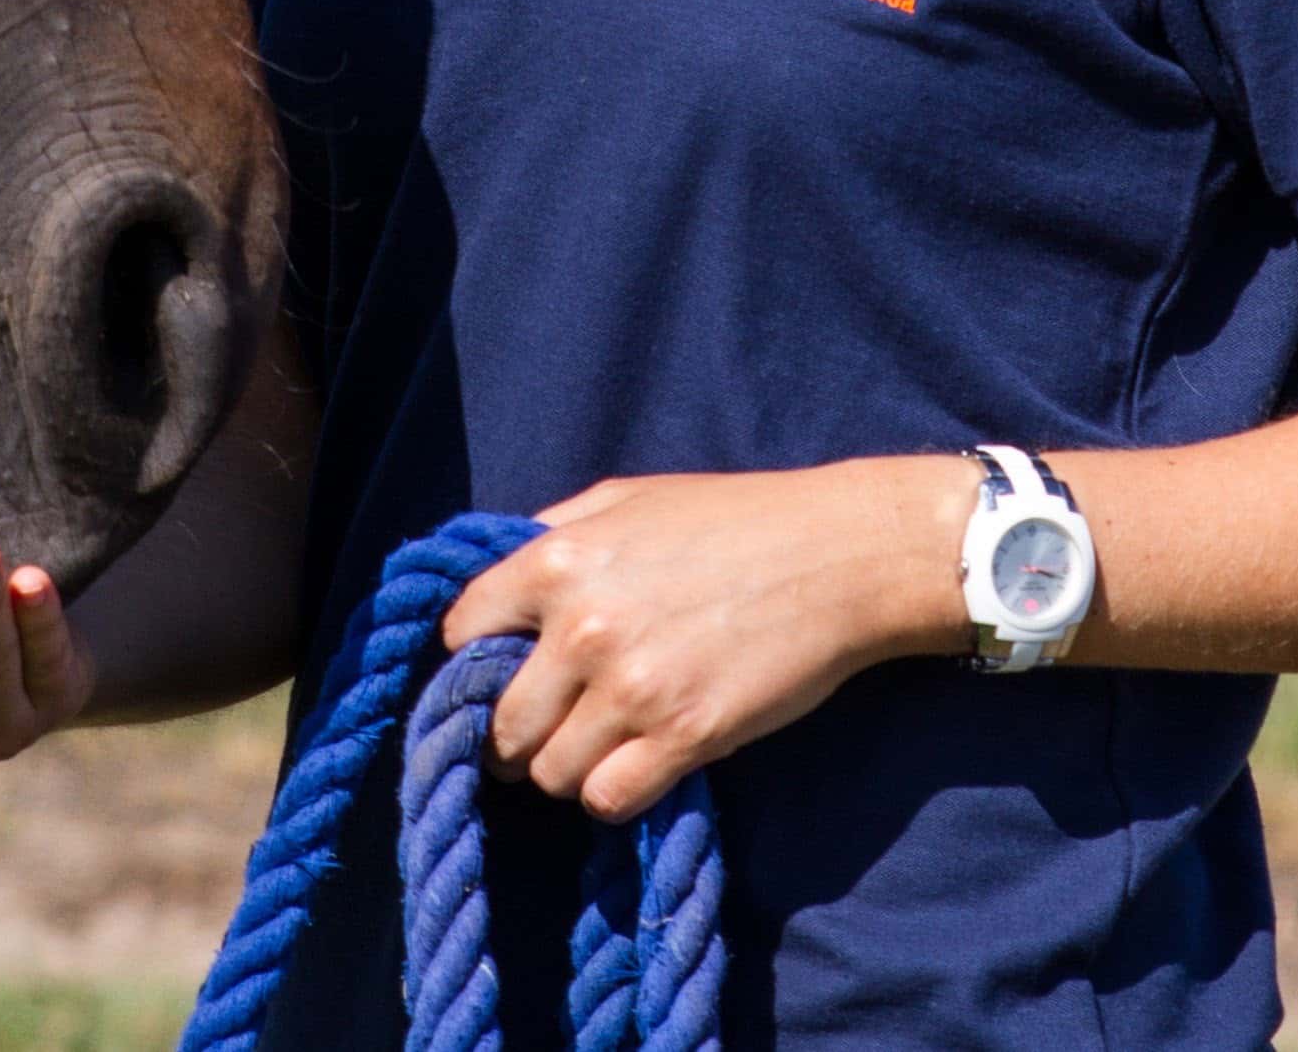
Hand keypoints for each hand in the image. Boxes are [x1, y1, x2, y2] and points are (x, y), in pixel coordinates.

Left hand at [439, 459, 970, 820]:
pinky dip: (612, 794)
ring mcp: (632, 687)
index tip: (494, 678)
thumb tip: (498, 580)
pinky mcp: (685, 736)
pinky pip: (607, 799)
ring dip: (567, 767)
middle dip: (513, 737)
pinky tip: (637, 764)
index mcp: (557, 559)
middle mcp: (582, 627)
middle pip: (501, 725)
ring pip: (550, 772)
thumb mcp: (625, 499)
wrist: (834, 555)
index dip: (471, 665)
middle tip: (542, 732)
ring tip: (599, 744)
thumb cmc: (730, 518)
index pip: (462, 635)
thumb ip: (553, 534)